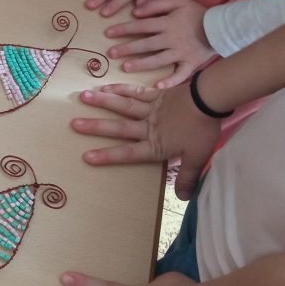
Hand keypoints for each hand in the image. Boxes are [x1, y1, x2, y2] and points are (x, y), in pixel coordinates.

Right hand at [71, 83, 220, 198]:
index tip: (87, 157)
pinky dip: (120, 88)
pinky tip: (105, 86)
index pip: (129, 153)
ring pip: (122, 105)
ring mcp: (150, 109)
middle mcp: (147, 126)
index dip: (108, 156)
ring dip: (102, 101)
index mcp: (155, 144)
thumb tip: (183, 199)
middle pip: (119, 127)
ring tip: (82, 96)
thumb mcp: (198, 157)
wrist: (210, 100)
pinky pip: (135, 92)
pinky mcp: (155, 95)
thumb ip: (188, 177)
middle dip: (96, 127)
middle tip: (74, 124)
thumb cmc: (202, 130)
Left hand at [105, 0, 214, 88]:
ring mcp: (182, 52)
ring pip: (158, 60)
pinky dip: (171, 81)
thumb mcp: (178, 1)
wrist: (221, 27)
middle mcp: (173, 39)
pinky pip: (181, 74)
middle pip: (146, 44)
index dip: (124, 29)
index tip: (108, 33)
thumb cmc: (196, 13)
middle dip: (127, 49)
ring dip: (141, 64)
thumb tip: (136, 10)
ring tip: (125, 67)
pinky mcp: (191, 63)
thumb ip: (157, 3)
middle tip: (110, 53)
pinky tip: (157, 87)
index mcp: (168, 23)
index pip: (142, 26)